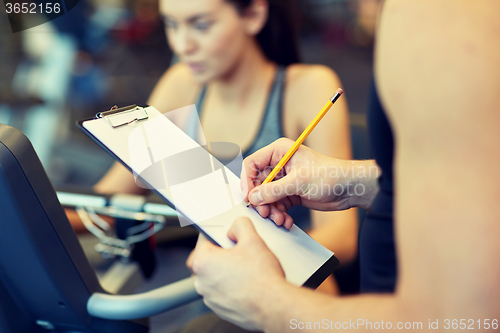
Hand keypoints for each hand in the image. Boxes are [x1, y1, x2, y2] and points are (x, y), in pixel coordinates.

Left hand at [188, 217, 285, 330]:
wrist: (274, 306)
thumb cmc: (262, 277)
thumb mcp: (253, 240)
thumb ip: (240, 225)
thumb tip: (236, 226)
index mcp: (204, 262)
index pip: (204, 239)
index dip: (217, 233)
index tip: (226, 234)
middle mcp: (202, 282)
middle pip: (207, 259)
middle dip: (220, 253)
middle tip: (238, 251)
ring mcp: (210, 298)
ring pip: (214, 276)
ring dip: (226, 271)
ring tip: (246, 269)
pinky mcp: (220, 309)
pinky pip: (222, 292)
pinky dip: (231, 287)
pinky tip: (247, 283)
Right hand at [241, 138, 357, 222]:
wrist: (349, 188)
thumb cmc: (329, 175)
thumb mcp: (299, 182)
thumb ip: (273, 190)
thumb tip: (253, 198)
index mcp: (279, 152)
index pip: (252, 164)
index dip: (247, 181)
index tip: (249, 197)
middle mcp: (279, 165)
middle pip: (257, 184)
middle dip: (261, 200)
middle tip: (266, 212)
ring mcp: (284, 180)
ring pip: (266, 197)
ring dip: (271, 211)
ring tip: (280, 219)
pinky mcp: (290, 193)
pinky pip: (277, 205)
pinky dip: (279, 214)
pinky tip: (286, 221)